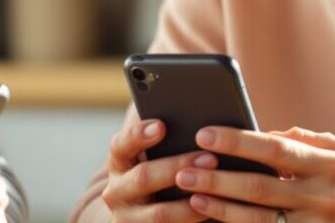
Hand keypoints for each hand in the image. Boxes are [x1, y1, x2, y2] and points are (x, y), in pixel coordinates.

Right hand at [98, 119, 212, 222]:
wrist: (141, 215)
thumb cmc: (159, 172)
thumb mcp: (153, 157)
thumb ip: (168, 140)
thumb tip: (200, 121)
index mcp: (119, 163)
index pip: (121, 145)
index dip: (139, 135)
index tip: (162, 125)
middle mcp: (117, 191)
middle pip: (144, 177)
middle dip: (178, 167)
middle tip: (211, 158)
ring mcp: (128, 218)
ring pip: (160, 213)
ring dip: (190, 204)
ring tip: (218, 193)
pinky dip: (194, 221)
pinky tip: (216, 215)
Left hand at [178, 127, 334, 222]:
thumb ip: (304, 140)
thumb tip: (262, 132)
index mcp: (331, 165)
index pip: (277, 150)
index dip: (238, 142)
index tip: (204, 134)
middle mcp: (326, 198)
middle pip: (262, 189)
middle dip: (219, 180)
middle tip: (183, 171)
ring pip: (261, 221)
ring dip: (222, 211)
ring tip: (191, 199)